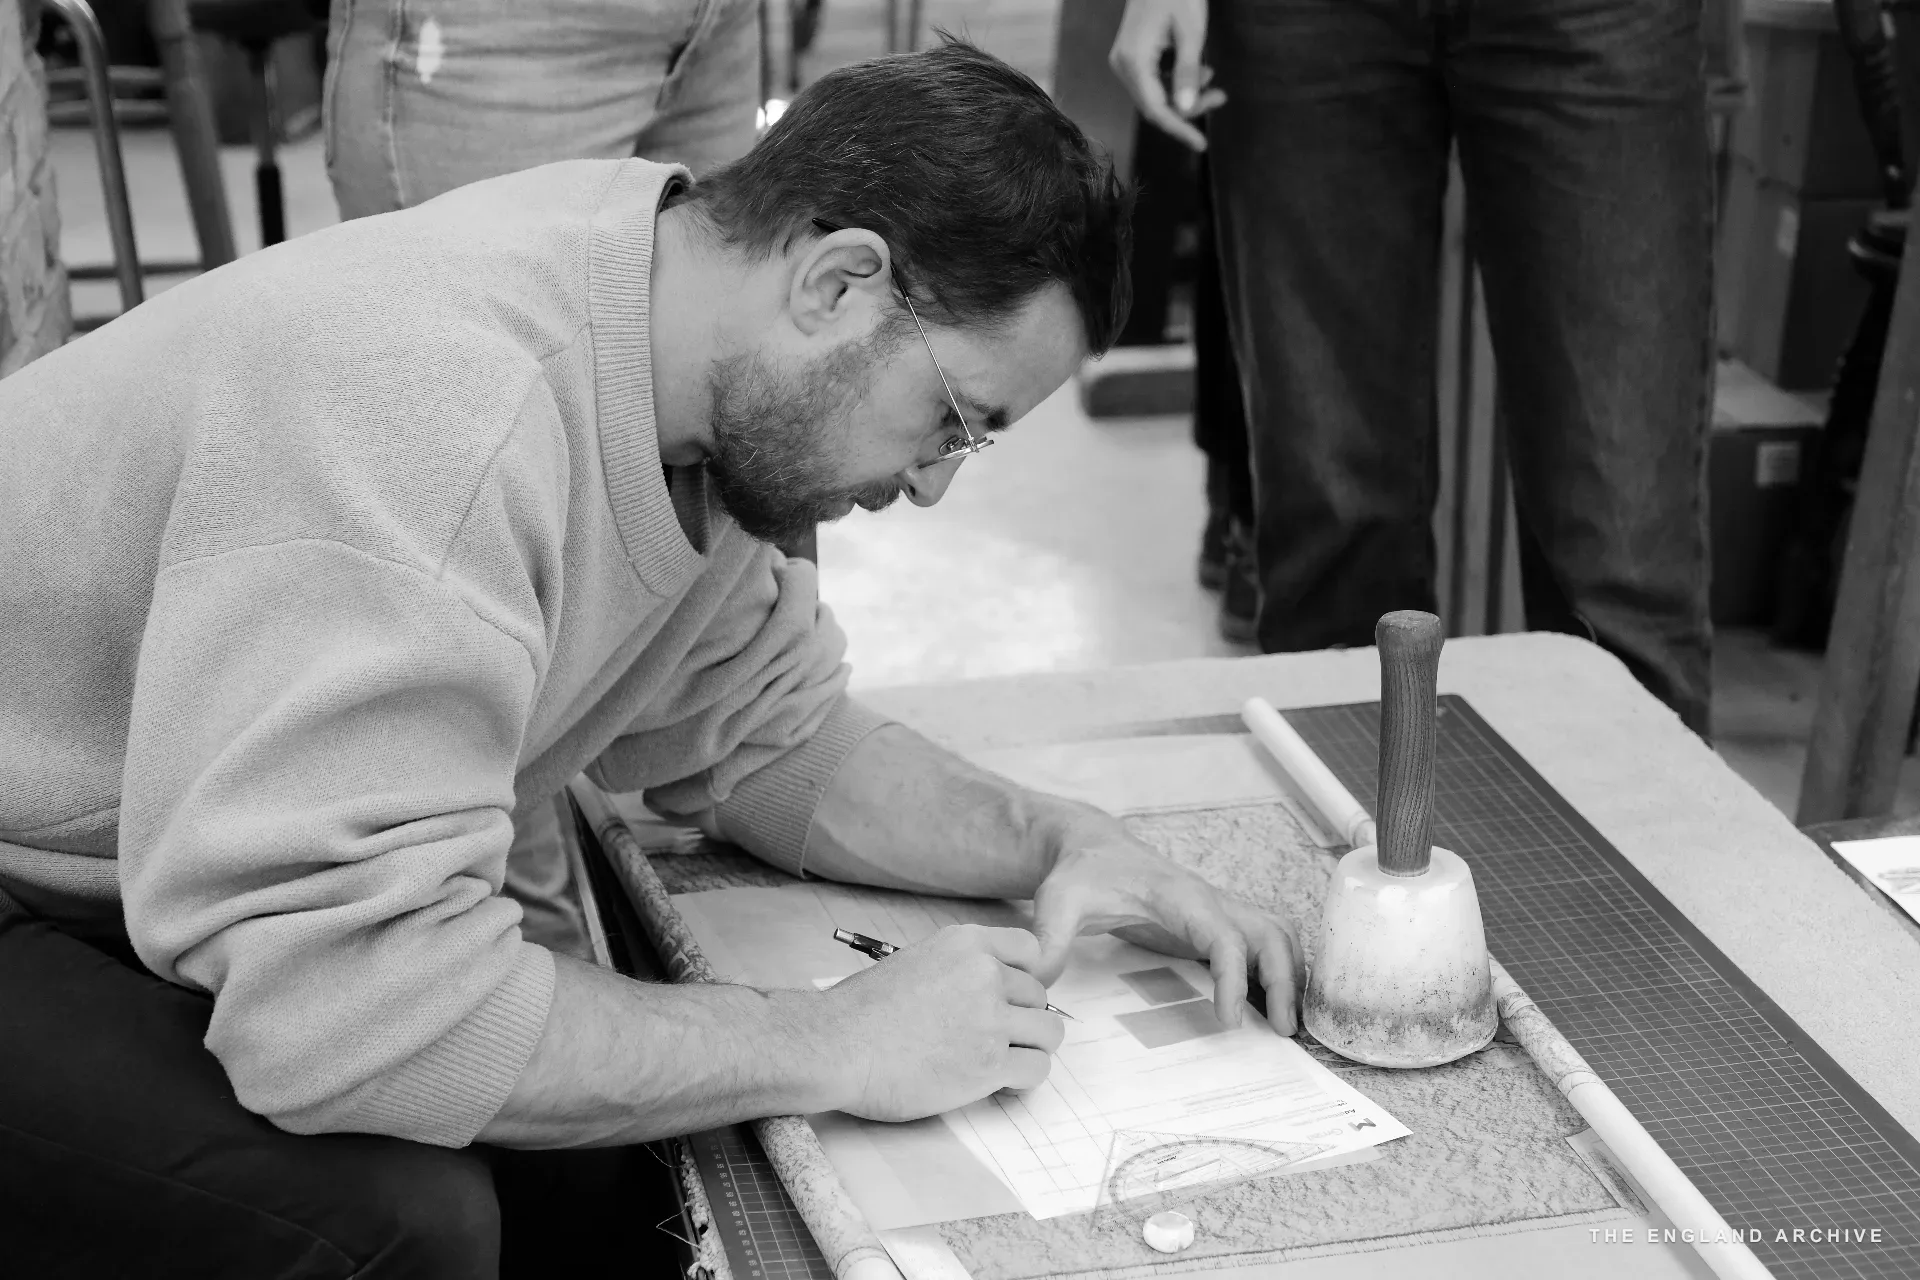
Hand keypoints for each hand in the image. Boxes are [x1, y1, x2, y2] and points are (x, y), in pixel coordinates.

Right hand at [820, 924, 1064, 1121]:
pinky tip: (998, 1083)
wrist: (835, 1047)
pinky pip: (1036, 1068)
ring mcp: (991, 1018)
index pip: (1030, 950)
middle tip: (992, 1041)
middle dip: (1021, 1020)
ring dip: (1029, 1050)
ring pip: (1048, 1033)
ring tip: (1000, 1063)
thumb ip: (957, 970)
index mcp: (966, 944)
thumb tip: (984, 993)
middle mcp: (986, 974)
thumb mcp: (914, 962)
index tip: (1007, 999)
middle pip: (1040, 997)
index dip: (1023, 978)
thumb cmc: (859, 1012)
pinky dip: (1023, 1079)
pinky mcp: (990, 1063)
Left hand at [1029, 813, 1304, 1032]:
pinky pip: (1264, 942)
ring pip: (1277, 935)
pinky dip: (1282, 969)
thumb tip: (1038, 982)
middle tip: (1282, 1032)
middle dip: (1284, 980)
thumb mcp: (1058, 901)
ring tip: (1288, 1024)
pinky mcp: (1215, 924)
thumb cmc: (1081, 874)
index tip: (1228, 1021)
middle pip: (1270, 934)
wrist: (1093, 849)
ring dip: (1292, 974)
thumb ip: (1049, 939)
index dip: (1233, 978)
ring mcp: (1217, 910)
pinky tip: (1275, 1006)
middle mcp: (1209, 900)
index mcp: (1179, 896)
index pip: (1224, 935)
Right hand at [1109, 0, 1226, 151]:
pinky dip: (1176, 83)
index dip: (1180, 129)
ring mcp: (1125, 61)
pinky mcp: (1132, 57)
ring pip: (1156, 96)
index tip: (1200, 144)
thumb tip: (1185, 110)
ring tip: (1211, 78)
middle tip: (1220, 96)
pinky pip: (1154, 83)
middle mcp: (1123, 65)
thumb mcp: (1191, 33)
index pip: (1156, 109)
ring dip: (1185, 95)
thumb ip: (1188, 73)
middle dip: (1188, 109)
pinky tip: (1197, 71)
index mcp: (1134, 60)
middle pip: (1155, 106)